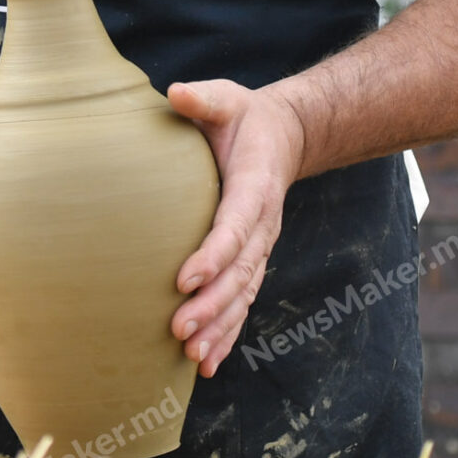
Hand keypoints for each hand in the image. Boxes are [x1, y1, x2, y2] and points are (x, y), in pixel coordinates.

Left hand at [166, 78, 308, 376]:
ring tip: (192, 356)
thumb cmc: (242, 118)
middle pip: (240, 273)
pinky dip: (228, 334)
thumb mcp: (226, 99)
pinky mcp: (252, 261)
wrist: (282, 137)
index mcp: (254, 188)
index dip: (212, 255)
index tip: (182, 279)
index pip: (234, 227)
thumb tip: (175, 93)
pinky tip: (206, 364)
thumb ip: (203, 99)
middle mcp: (262, 225)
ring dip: (220, 328)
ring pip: (243, 295)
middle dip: (212, 305)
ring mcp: (260, 247)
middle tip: (179, 329)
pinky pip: (243, 303)